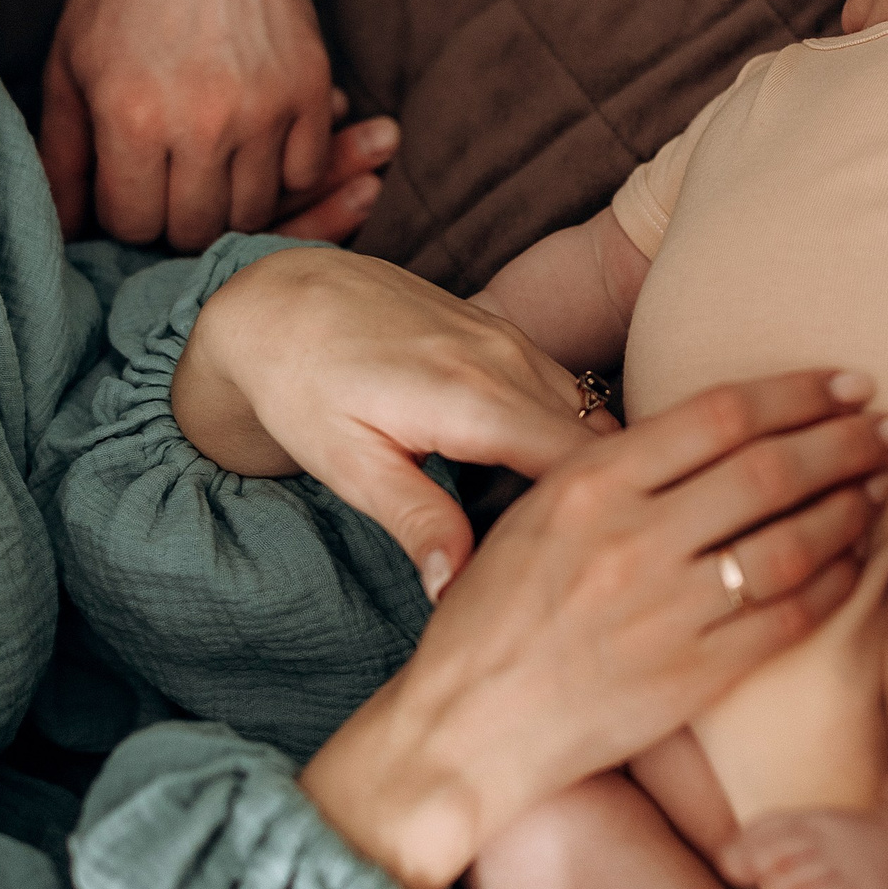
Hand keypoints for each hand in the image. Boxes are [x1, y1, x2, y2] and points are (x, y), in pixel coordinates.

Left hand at [40, 0, 392, 248]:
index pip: (132, 224)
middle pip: (196, 228)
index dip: (128, 212)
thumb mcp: (69, 68)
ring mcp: (263, 106)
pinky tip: (257, 143)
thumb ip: (62, 157)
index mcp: (130, 117)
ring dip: (231, 198)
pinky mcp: (309, 87)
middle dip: (178, 216)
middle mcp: (201, 121)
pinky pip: (303, 172)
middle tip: (173, 182)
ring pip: (254, 210)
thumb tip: (63, 232)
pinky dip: (283, 171)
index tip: (131, 184)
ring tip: (212, 163)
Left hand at [172, 245, 619, 594]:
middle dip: (607, 503)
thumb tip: (455, 589)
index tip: (580, 573)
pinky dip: (574, 438)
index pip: (581, 467)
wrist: (280, 299)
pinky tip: (538, 483)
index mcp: (476, 400)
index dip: (596, 523)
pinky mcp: (508, 335)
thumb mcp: (347, 464)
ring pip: (596, 417)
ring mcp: (514, 342)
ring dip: (592, 470)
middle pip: (604, 445)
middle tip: (578, 566)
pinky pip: (570, 393)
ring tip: (562, 532)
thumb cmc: (303, 386)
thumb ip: (415, 521)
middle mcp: (510, 362)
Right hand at [300, 370, 887, 888]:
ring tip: (882, 488)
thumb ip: (616, 471)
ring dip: (850, 510)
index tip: (847, 382)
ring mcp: (665, 611)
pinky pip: (785, 620)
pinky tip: (856, 564)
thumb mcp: (534, 514)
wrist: (462, 731)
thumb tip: (714, 433)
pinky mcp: (689, 677)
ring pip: (790, 543)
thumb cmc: (492, 617)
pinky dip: (832, 585)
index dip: (799, 392)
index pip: (720, 414)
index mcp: (589, 484)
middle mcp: (632, 539)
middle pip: (770, 470)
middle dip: (847, 441)